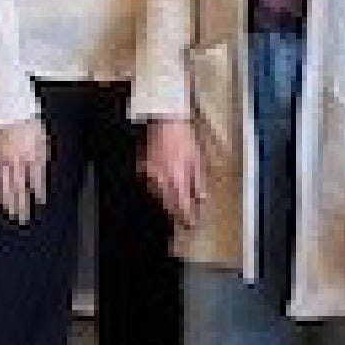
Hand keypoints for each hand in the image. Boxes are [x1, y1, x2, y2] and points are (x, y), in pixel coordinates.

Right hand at [0, 118, 47, 224]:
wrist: (7, 109)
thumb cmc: (28, 124)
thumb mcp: (42, 140)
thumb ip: (41, 161)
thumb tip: (38, 182)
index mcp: (32, 155)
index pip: (36, 180)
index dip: (38, 193)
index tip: (40, 202)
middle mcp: (17, 160)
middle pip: (19, 188)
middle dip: (21, 205)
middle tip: (23, 218)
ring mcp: (2, 160)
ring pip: (5, 185)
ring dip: (8, 202)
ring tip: (11, 213)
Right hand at [141, 116, 205, 230]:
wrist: (165, 121)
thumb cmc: (185, 139)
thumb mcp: (197, 159)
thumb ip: (199, 181)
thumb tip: (201, 200)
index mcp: (177, 176)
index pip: (182, 204)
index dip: (187, 217)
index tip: (191, 224)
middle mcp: (161, 179)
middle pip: (169, 204)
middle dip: (177, 214)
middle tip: (184, 221)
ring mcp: (149, 174)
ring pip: (159, 197)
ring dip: (168, 204)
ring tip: (176, 208)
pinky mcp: (142, 169)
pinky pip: (151, 186)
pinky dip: (159, 191)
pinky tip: (165, 191)